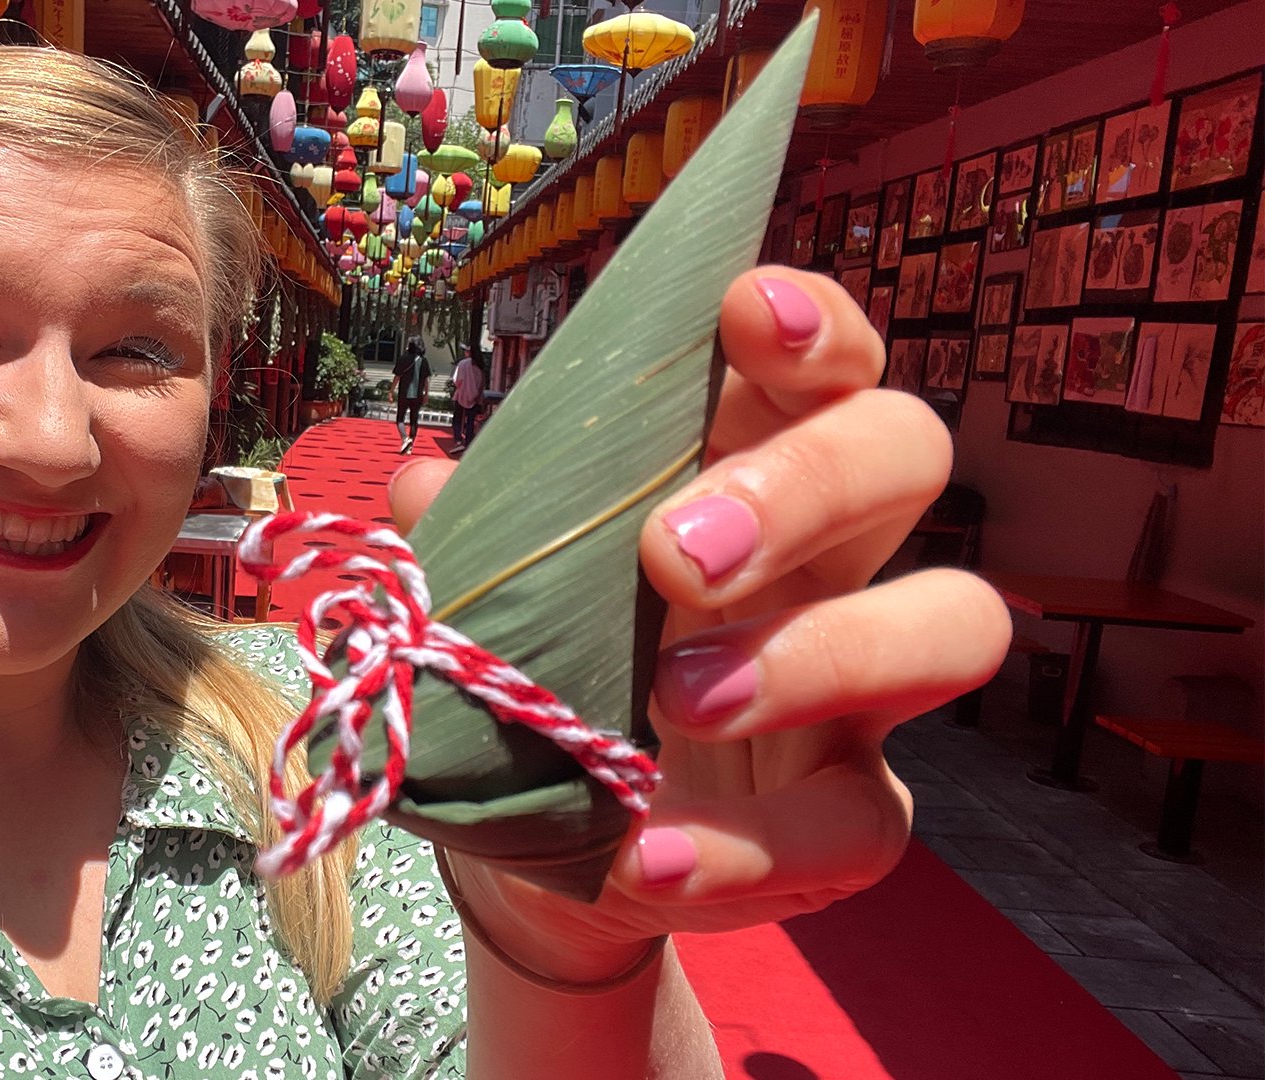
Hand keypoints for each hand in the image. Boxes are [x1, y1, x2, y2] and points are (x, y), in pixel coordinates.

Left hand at [388, 268, 1010, 980]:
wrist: (541, 852)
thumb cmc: (541, 674)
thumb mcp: (493, 600)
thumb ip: (473, 539)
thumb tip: (424, 481)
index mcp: (743, 469)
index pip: (819, 365)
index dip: (807, 327)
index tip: (745, 310)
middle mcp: (831, 556)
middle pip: (907, 454)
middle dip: (806, 484)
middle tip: (673, 553)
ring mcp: (863, 688)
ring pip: (955, 622)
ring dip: (821, 652)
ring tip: (678, 700)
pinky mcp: (856, 813)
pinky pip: (861, 824)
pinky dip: (750, 847)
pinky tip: (648, 858)